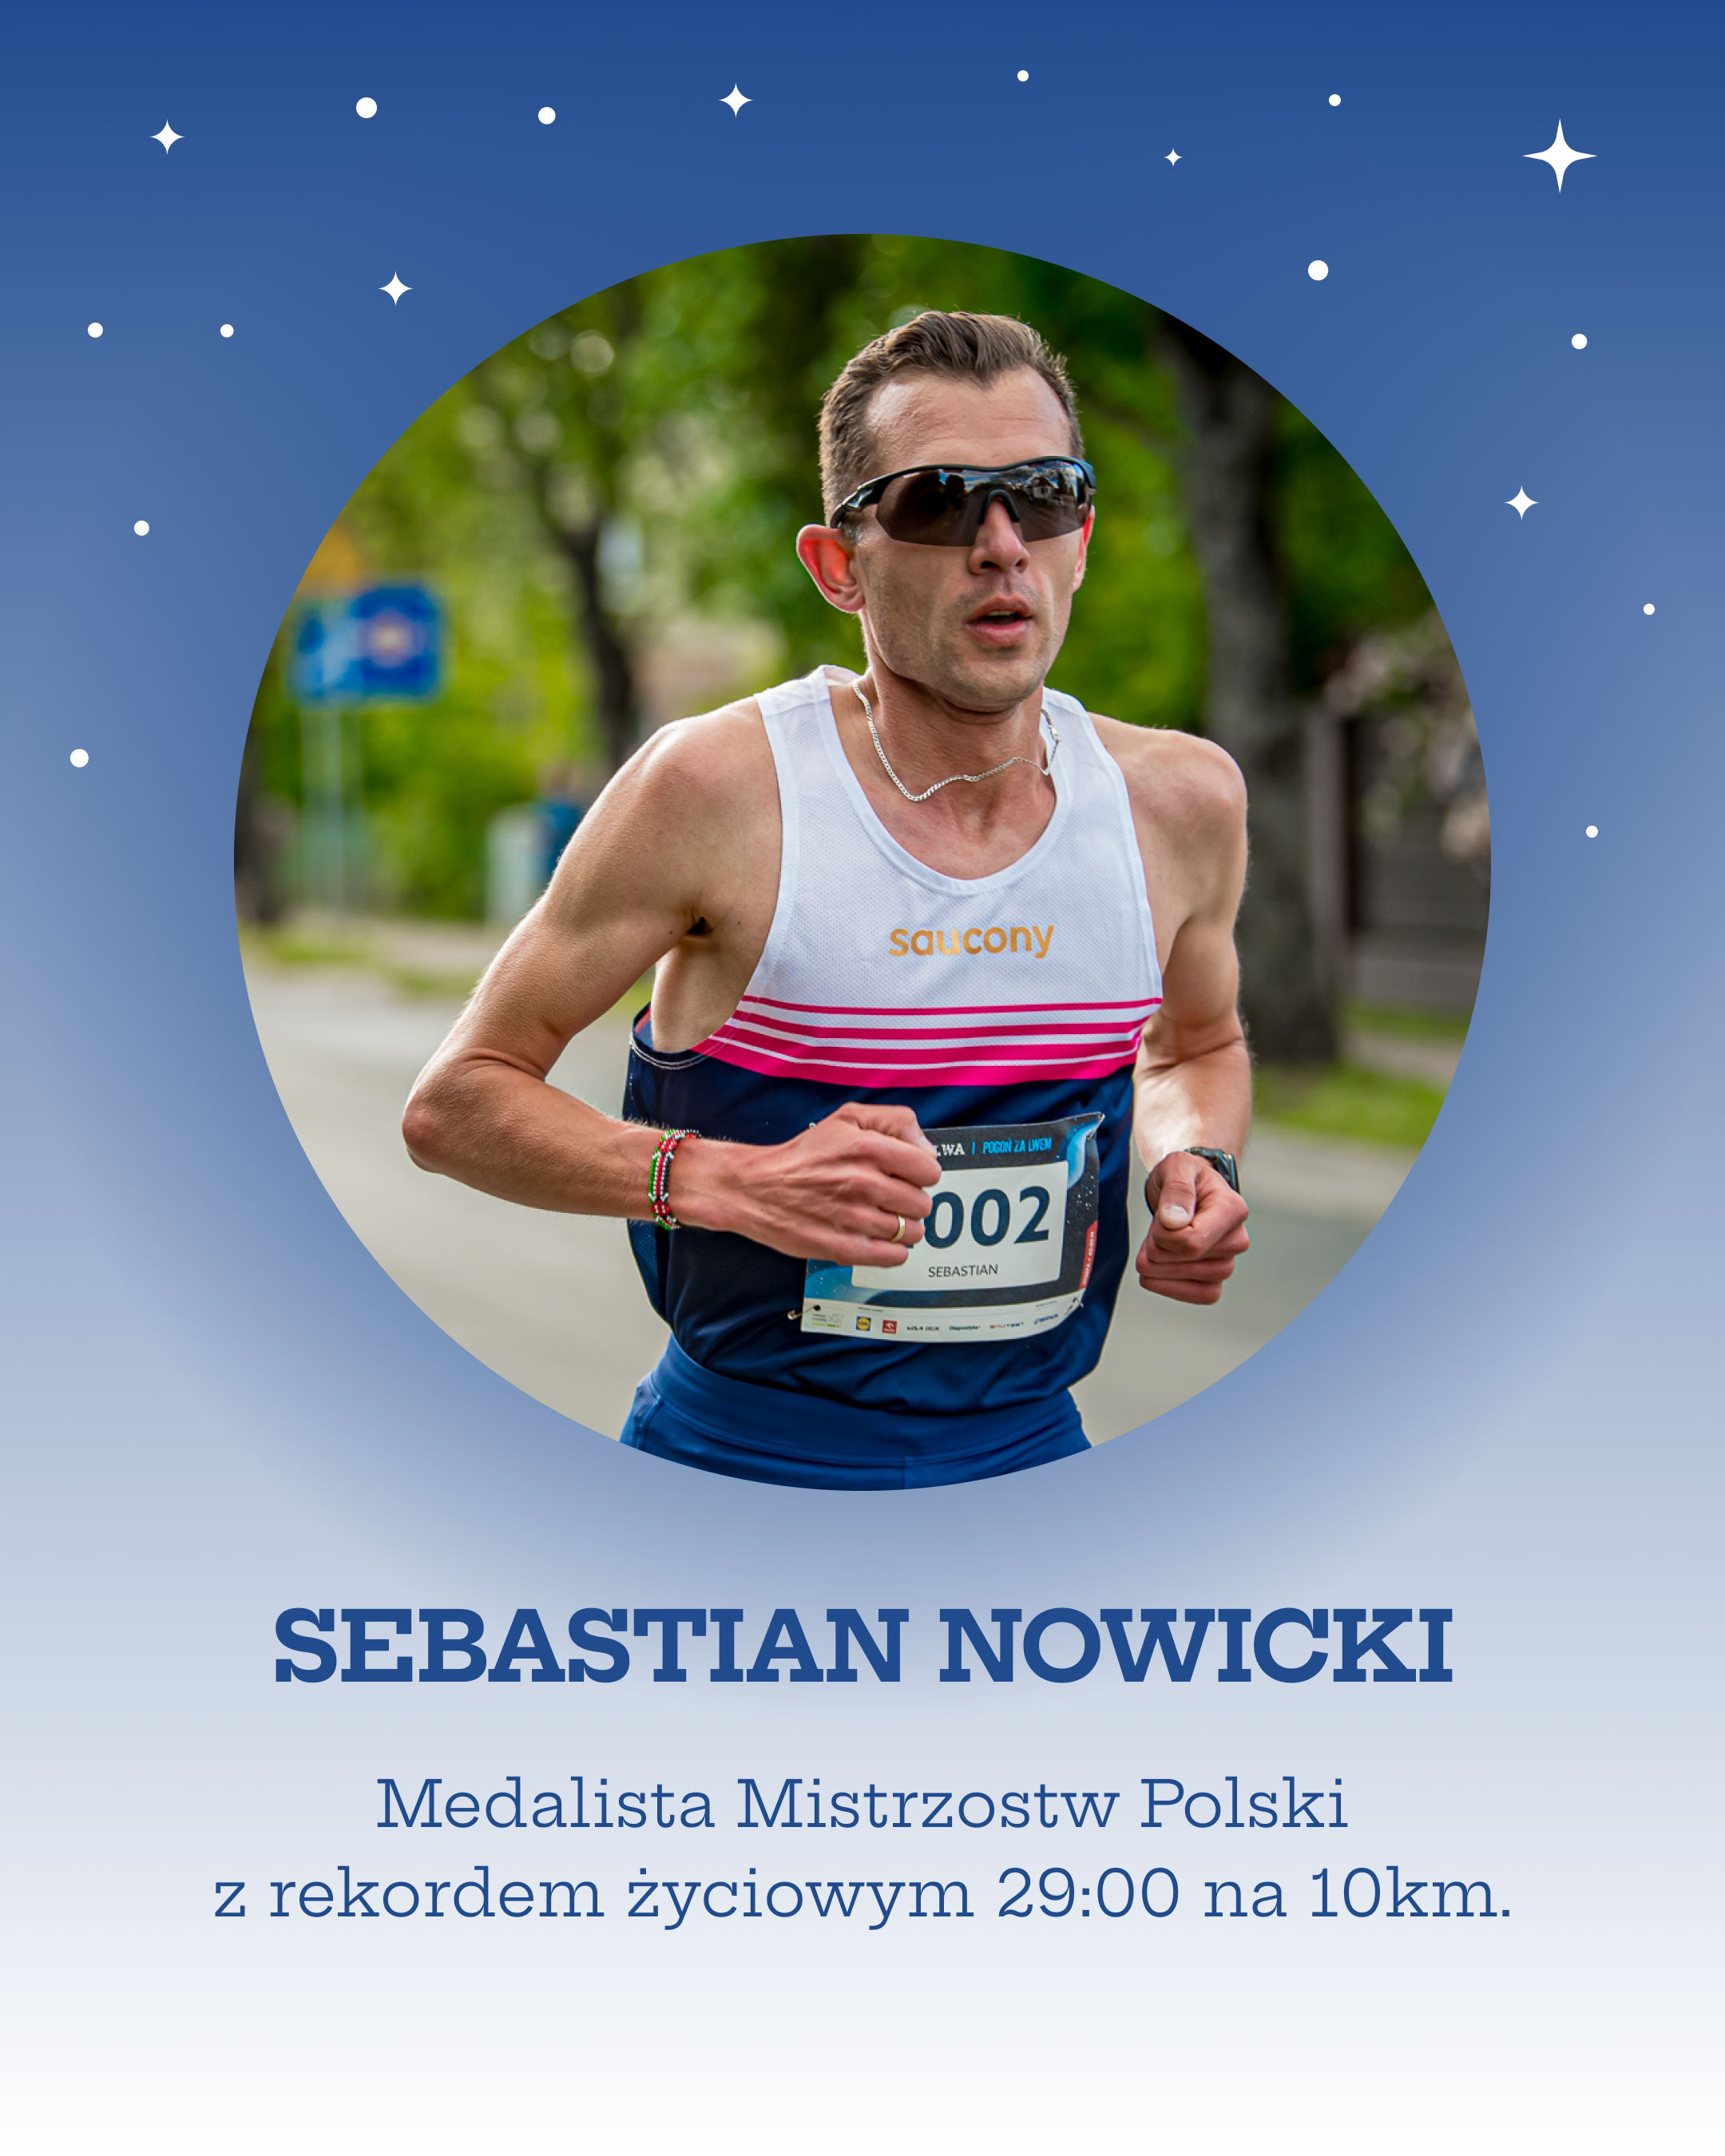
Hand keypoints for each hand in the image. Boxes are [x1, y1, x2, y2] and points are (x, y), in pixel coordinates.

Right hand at [676, 1103, 940, 1265]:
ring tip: (879, 1217)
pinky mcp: (844, 1249)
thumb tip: (928, 1150)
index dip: (920, 1173)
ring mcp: (854, 1218)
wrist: (756, 1188)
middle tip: (889, 1197)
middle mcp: (863, 1182)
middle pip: (922, 1204)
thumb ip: (896, 1122)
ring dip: (901, 1227)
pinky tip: (875, 1237)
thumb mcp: (848, 1118)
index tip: (906, 1175)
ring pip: (911, 1232)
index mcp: (867, 1147)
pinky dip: (891, 1250)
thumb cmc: (803, 1155)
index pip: (930, 1170)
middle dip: (909, 1201)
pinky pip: (895, 1257)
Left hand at [1136, 1151, 1250, 1304]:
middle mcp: (1237, 1238)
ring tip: (1154, 1246)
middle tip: (1156, 1229)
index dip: (1163, 1236)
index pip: (1192, 1241)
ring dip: (1161, 1268)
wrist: (1186, 1191)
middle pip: (1189, 1260)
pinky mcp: (1217, 1279)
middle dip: (1158, 1248)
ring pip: (1194, 1281)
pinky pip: (1201, 1296)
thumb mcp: (1176, 1167)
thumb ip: (1176, 1188)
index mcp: (1232, 1209)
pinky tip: (1156, 1273)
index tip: (1160, 1219)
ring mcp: (1229, 1261)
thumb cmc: (1184, 1177)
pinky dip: (1172, 1288)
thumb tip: (1174, 1221)